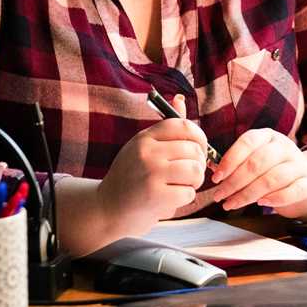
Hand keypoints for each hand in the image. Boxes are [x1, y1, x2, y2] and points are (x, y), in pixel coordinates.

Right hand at [95, 98, 208, 237]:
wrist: (107, 208)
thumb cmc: (130, 177)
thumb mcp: (142, 147)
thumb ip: (165, 128)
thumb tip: (180, 98)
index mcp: (145, 137)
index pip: (183, 125)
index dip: (199, 137)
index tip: (199, 149)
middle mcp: (147, 152)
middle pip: (194, 150)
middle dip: (199, 163)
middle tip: (189, 174)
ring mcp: (151, 173)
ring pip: (195, 170)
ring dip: (195, 181)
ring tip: (182, 185)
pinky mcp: (155, 196)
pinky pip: (189, 193)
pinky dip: (185, 198)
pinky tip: (172, 199)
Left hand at [210, 129, 306, 218]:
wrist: (305, 184)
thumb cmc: (271, 172)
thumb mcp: (254, 161)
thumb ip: (235, 163)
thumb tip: (212, 168)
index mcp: (268, 136)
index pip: (248, 142)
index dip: (230, 160)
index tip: (216, 178)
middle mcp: (285, 146)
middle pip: (257, 162)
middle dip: (235, 182)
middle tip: (219, 196)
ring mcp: (300, 164)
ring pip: (272, 179)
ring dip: (248, 194)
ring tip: (232, 204)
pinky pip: (292, 191)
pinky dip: (275, 199)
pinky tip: (261, 204)